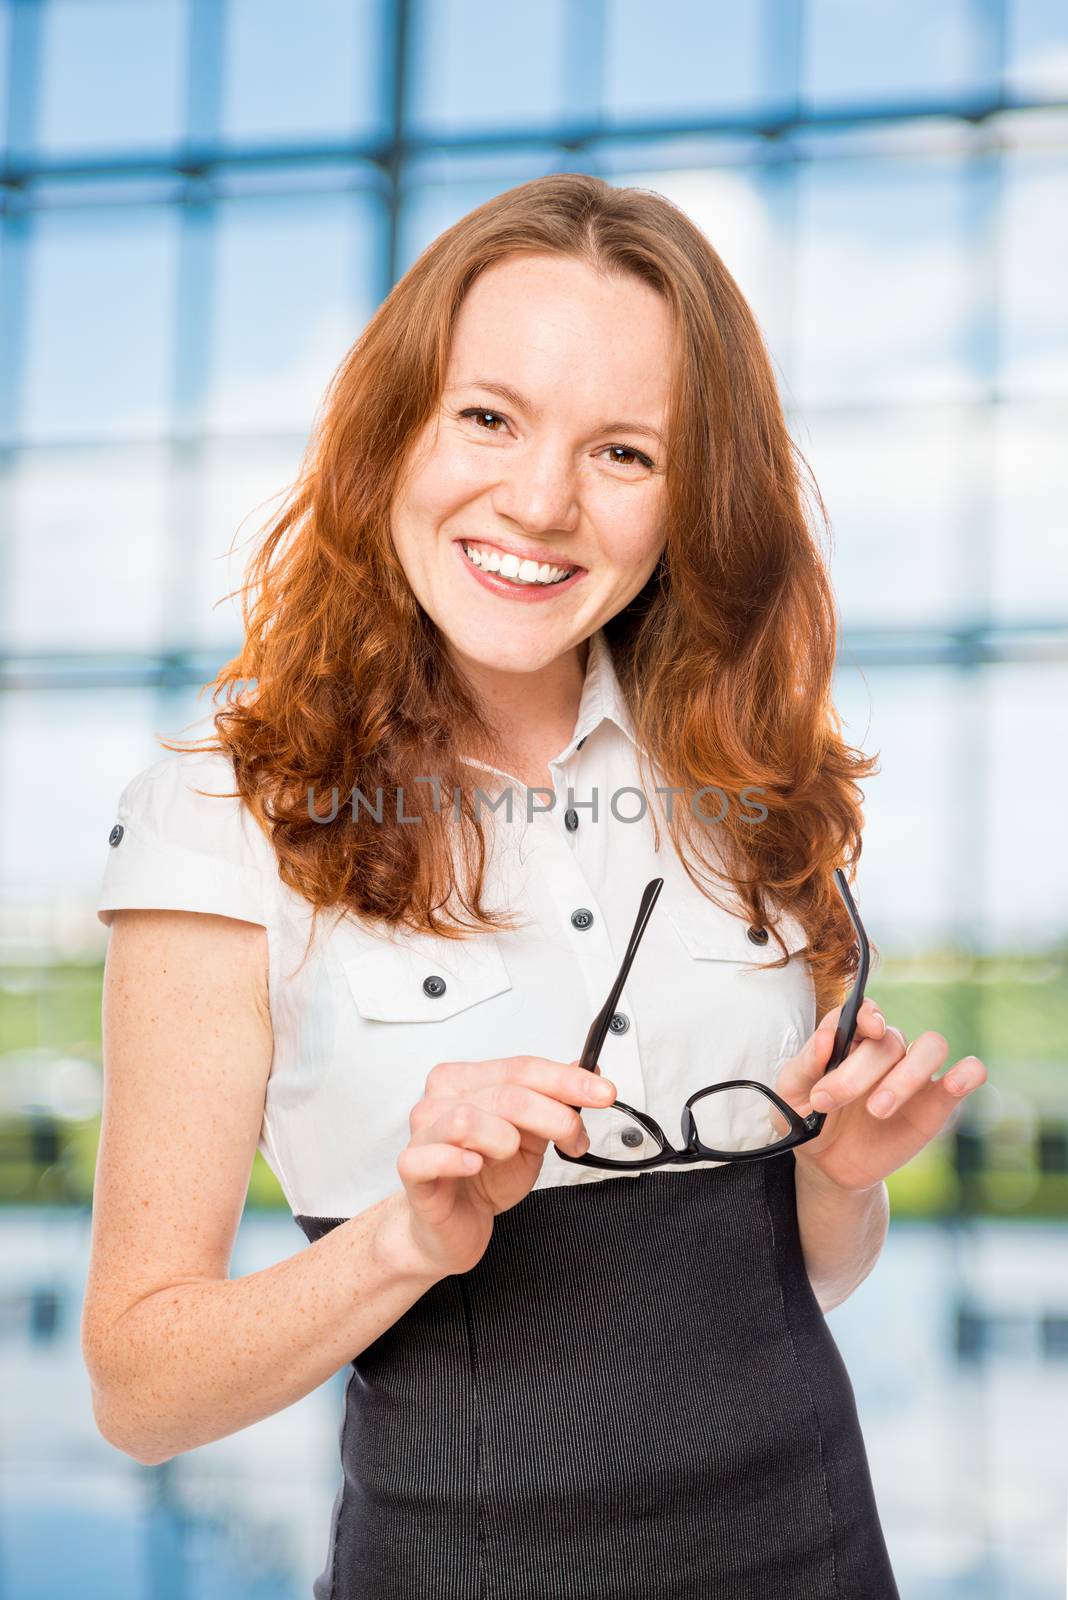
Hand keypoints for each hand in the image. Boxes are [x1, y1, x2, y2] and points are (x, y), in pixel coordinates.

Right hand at [393, 1054, 616, 1277]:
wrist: (451, 1227)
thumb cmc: (484, 1179)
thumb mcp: (530, 1137)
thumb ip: (554, 1101)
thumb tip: (588, 1069)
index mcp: (467, 1080)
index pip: (522, 1068)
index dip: (567, 1080)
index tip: (603, 1092)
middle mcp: (441, 1099)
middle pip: (506, 1093)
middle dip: (554, 1116)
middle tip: (574, 1139)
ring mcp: (423, 1133)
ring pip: (468, 1118)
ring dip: (505, 1140)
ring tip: (509, 1156)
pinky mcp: (412, 1169)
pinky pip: (429, 1156)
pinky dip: (457, 1159)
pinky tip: (474, 1164)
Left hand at [773, 997, 988, 1193]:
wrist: (827, 1166)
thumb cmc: (807, 1119)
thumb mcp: (790, 1094)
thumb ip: (805, 1064)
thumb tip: (826, 1037)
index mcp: (849, 1038)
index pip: (865, 1010)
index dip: (868, 1013)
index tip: (866, 1027)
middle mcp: (885, 1049)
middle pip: (888, 1039)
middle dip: (856, 1072)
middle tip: (826, 1102)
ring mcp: (914, 1073)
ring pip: (931, 1046)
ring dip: (906, 1076)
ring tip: (877, 1109)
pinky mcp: (937, 1102)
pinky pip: (969, 1072)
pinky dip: (968, 1072)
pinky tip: (953, 1084)